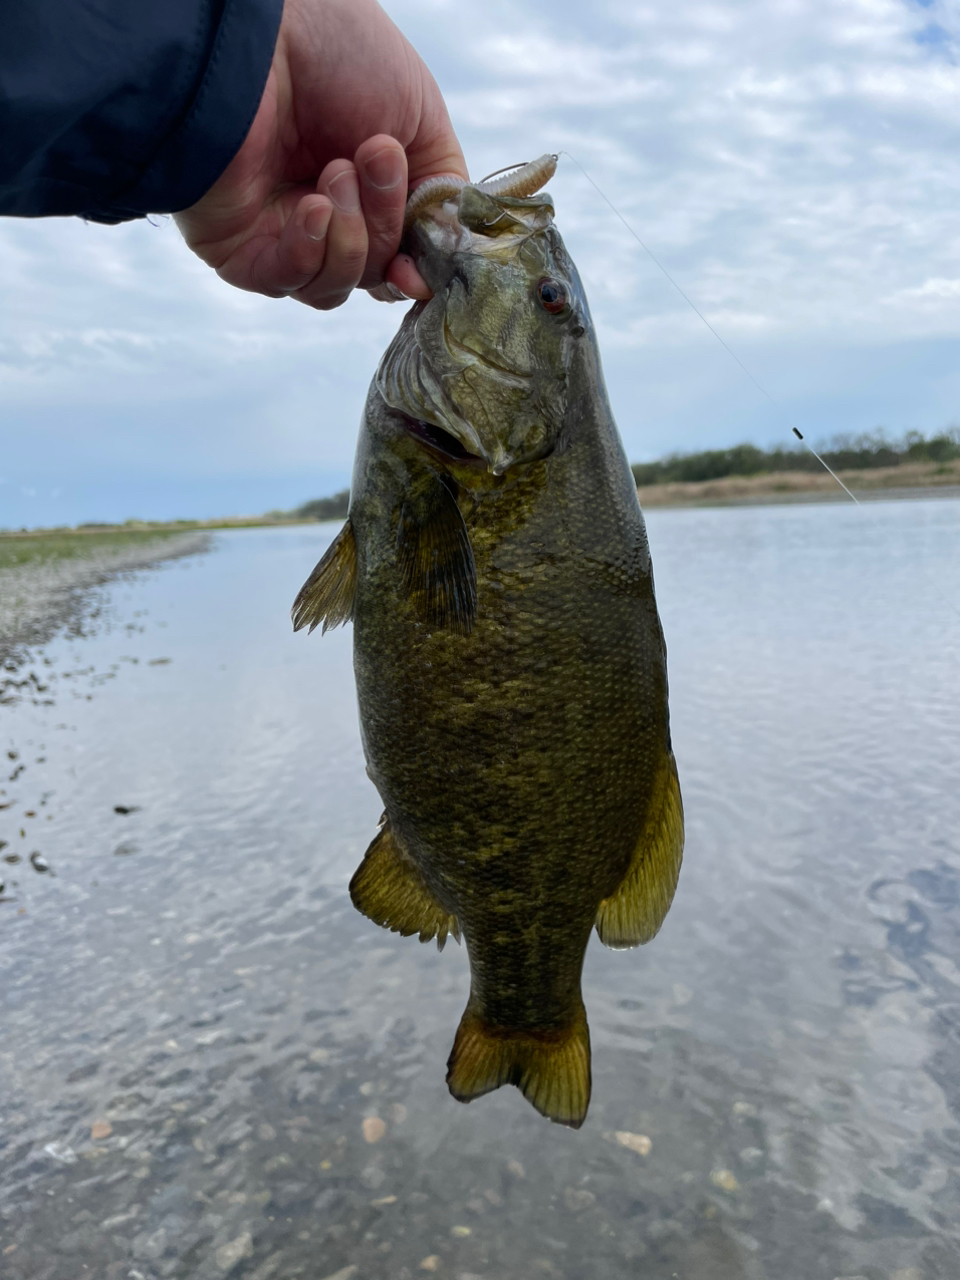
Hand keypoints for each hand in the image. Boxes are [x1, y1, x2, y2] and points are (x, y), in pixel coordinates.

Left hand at [174, 0, 466, 308]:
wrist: (268, 34)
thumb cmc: (342, 56)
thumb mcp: (422, 125)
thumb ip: (437, 199)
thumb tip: (433, 272)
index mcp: (363, 191)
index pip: (393, 258)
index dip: (411, 268)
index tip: (420, 272)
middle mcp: (320, 216)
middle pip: (370, 273)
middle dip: (383, 223)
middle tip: (374, 157)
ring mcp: (276, 233)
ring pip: (331, 287)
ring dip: (350, 237)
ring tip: (335, 171)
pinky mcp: (236, 246)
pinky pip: (285, 282)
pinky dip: (310, 252)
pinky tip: (312, 206)